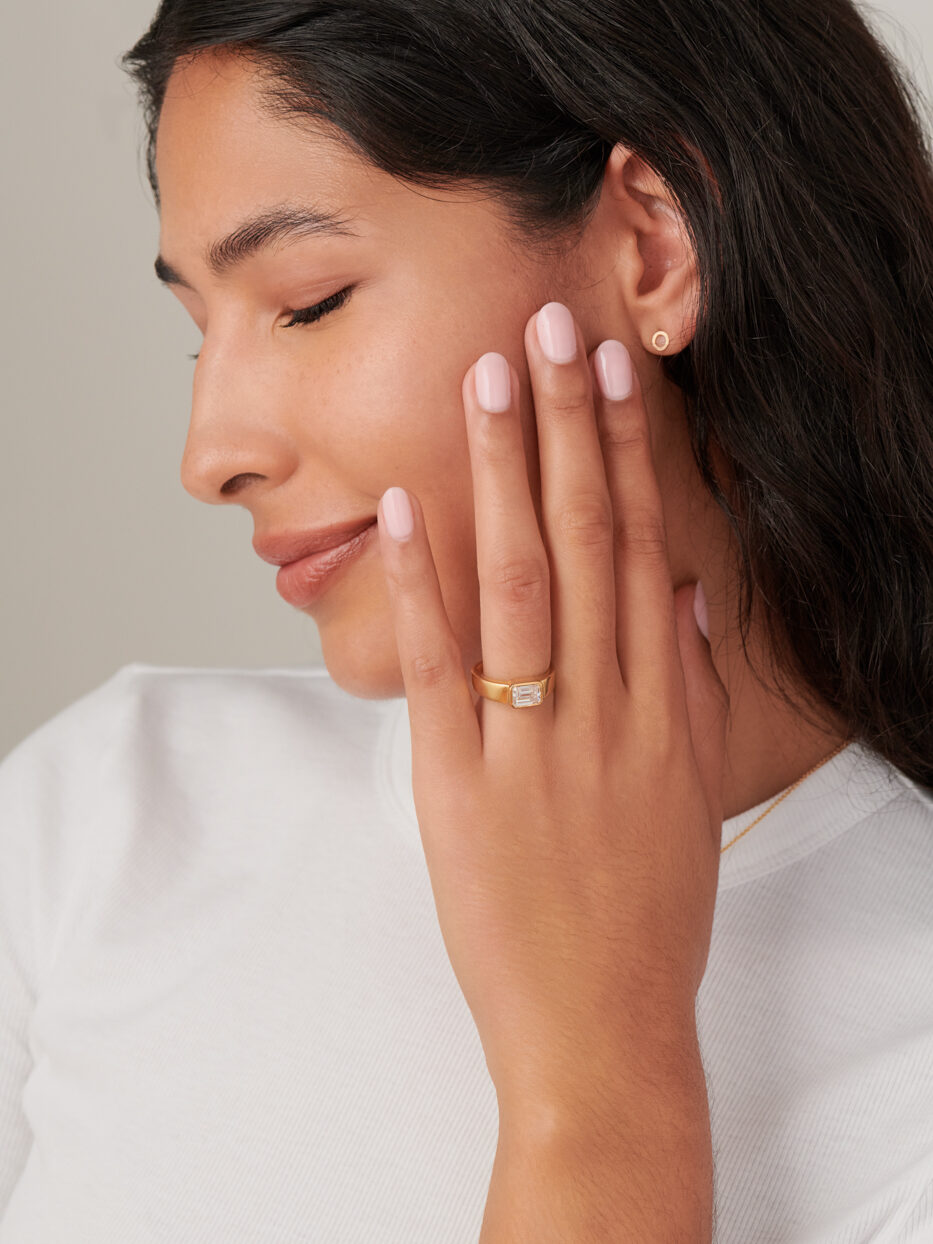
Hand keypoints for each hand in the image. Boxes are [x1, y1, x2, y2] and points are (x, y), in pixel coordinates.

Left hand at [375, 302, 729, 1121]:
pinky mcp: (461, 787)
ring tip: (485, 380)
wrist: (606, 1030)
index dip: (628, 451)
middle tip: (548, 325)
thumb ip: (695, 690)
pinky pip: (441, 669)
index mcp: (662, 708)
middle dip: (566, 426)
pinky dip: (421, 583)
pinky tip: (402, 505)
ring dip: (500, 474)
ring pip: (519, 583)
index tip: (611, 369)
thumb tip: (692, 595)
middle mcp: (605, 709)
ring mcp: (532, 744)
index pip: (645, 548)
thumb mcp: (693, 794)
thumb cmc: (651, 914)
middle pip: (586, 541)